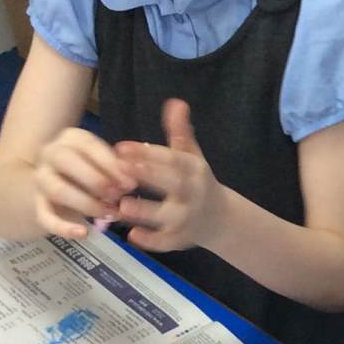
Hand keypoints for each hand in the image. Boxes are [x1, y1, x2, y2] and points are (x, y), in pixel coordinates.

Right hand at [33, 127, 131, 238]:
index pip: (89, 146)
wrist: (52, 184)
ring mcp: (41, 179)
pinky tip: (83, 234)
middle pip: (66, 160)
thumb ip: (117, 167)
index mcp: (71, 138)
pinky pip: (45, 217)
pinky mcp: (36, 204)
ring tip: (110, 214)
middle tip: (118, 197)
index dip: (111, 165)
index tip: (131, 183)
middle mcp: (51, 153)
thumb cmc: (89, 169)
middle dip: (96, 180)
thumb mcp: (103, 162)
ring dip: (87, 204)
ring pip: (58, 190)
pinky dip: (64, 227)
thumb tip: (132, 181)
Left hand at [115, 98, 221, 251]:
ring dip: (145, 211)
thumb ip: (180, 132)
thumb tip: (175, 102)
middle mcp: (193, 193)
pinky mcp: (181, 239)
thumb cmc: (197, 182)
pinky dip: (151, 241)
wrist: (221, 219)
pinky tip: (132, 236)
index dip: (148, 152)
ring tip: (122, 206)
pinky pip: (166, 242)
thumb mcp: (191, 156)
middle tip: (122, 168)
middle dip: (149, 176)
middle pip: (172, 184)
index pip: (171, 159)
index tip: (121, 146)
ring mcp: (188, 218)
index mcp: (194, 170)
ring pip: (167, 215)